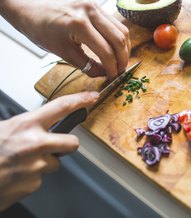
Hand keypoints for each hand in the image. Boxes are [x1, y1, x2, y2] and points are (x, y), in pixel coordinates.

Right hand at [0, 91, 97, 210]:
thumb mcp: (4, 129)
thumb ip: (25, 126)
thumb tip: (39, 124)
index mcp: (26, 125)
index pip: (60, 107)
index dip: (79, 100)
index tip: (92, 97)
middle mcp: (35, 144)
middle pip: (72, 143)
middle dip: (67, 145)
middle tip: (55, 146)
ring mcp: (37, 165)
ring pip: (53, 164)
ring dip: (41, 164)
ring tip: (20, 164)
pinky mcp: (34, 183)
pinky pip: (39, 179)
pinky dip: (30, 178)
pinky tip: (15, 175)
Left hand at [21, 0, 130, 79]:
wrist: (33, 10)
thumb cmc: (42, 31)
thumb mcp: (63, 53)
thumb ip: (87, 65)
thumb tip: (105, 74)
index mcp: (79, 24)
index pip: (105, 50)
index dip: (112, 67)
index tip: (113, 77)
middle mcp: (90, 12)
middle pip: (118, 39)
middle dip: (122, 59)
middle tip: (120, 71)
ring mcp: (94, 6)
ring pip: (122, 30)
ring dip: (124, 48)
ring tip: (120, 62)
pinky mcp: (96, 6)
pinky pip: (116, 24)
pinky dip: (119, 38)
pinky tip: (116, 49)